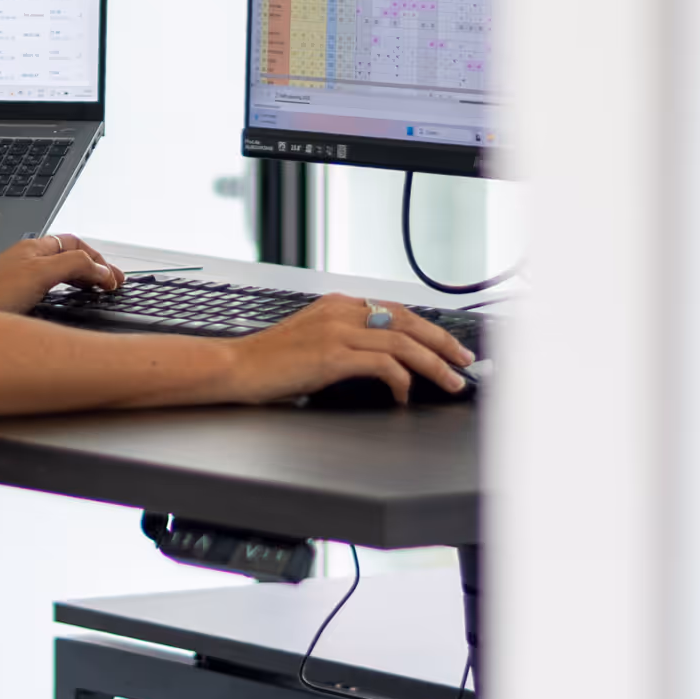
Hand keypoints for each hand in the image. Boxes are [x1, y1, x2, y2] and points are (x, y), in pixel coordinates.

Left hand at [0, 233, 122, 312]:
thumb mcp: (41, 274)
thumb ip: (74, 266)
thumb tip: (102, 270)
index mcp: (35, 248)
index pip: (76, 245)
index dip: (99, 260)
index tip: (114, 279)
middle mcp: (28, 259)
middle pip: (69, 256)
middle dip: (94, 268)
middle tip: (112, 285)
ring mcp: (21, 276)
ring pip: (59, 272)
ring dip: (81, 280)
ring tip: (97, 292)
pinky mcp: (15, 295)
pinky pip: (49, 286)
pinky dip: (66, 291)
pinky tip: (67, 303)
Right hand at [222, 295, 473, 404]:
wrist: (236, 367)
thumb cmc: (269, 361)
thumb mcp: (311, 340)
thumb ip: (344, 340)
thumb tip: (382, 360)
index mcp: (338, 304)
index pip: (396, 310)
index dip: (427, 328)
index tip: (446, 346)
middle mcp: (341, 311)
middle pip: (408, 320)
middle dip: (442, 343)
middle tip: (464, 361)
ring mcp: (337, 331)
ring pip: (403, 342)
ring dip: (433, 364)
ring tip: (450, 381)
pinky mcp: (333, 355)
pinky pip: (383, 364)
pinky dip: (401, 379)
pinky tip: (404, 395)